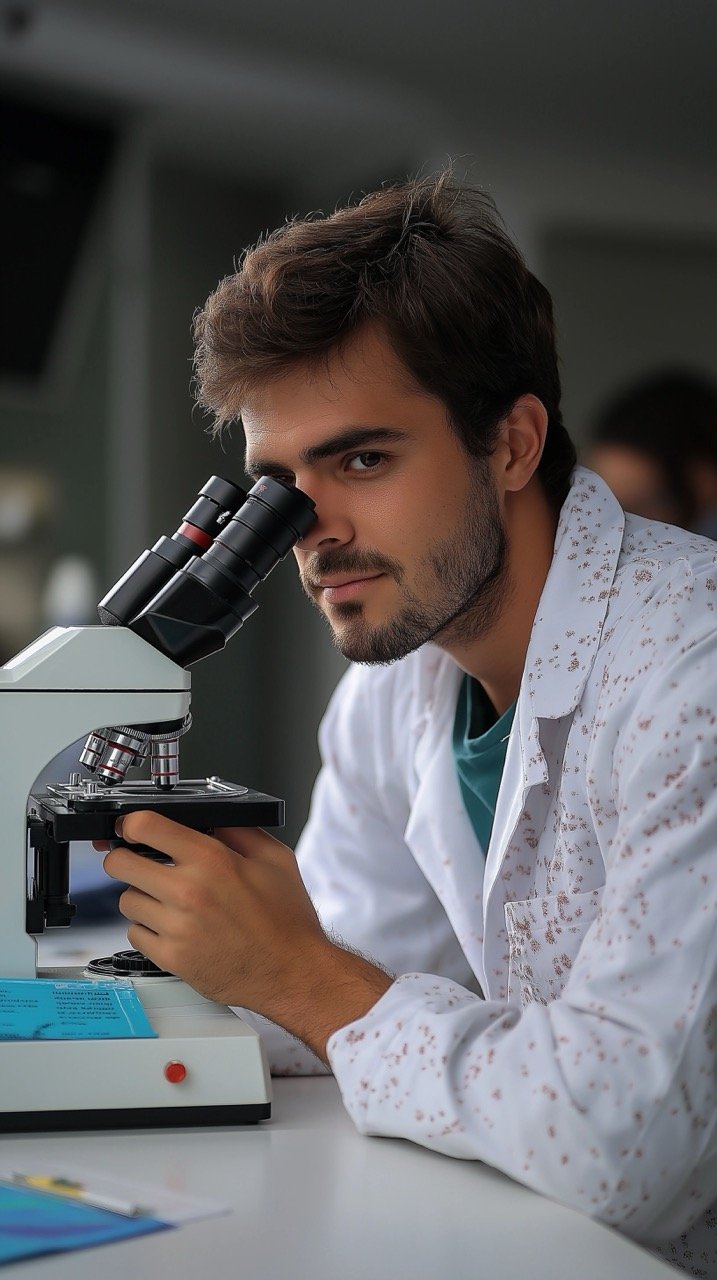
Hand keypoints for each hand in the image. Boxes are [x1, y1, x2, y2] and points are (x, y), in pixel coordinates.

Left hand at [101, 812, 391, 1059]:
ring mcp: (176, 927)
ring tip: (169, 901)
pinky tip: (173, 927)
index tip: (132, 828)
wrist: (292, 972)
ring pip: (127, 900)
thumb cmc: (286, 919)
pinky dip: (148, 929)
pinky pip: (135, 934)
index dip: (131, 823)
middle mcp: (188, 891)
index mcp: (211, 859)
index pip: (144, 826)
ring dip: (142, 896)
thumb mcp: (274, 858)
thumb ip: (238, 830)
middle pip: (119, 863)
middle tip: (141, 863)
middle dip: (126, 858)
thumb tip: (208, 816)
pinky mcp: (171, 958)